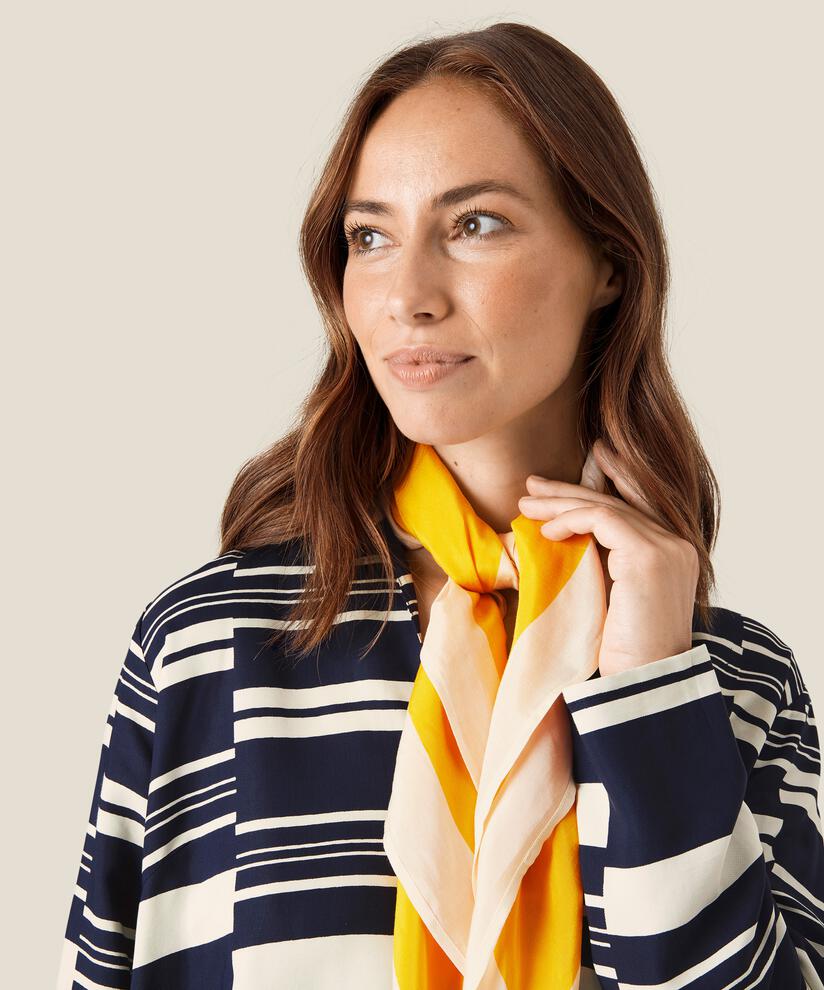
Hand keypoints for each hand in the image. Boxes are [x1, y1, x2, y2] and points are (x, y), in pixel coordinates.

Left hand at [518, 439, 699, 676]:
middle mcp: (678, 545)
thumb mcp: (612, 596)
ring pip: (606, 506)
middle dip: (570, 491)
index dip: (610, 478)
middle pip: (617, 502)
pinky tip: (546, 532)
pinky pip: (603, 518)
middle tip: (532, 485)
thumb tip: (566, 533)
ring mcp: (668, 549)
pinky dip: (570, 518)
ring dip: (561, 503)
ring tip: (526, 506)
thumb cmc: (622, 653)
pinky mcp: (649, 556)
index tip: (572, 472)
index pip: (637, 504)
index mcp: (673, 554)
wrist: (641, 686)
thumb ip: (604, 562)